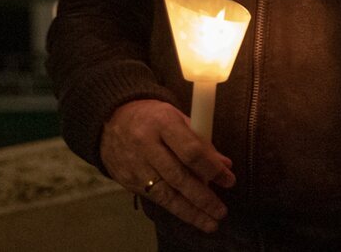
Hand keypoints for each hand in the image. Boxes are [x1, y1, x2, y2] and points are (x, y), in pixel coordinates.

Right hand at [100, 99, 234, 233]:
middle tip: (221, 211)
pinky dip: (174, 207)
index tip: (229, 181)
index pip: (190, 151)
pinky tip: (190, 215)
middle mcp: (146, 146)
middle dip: (202, 197)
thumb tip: (225, 165)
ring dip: (190, 211)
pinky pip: (154, 198)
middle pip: (178, 177)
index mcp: (163, 123)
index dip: (211, 169)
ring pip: (164, 193)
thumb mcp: (178, 118)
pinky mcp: (126, 181)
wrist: (111, 121)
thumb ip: (201, 141)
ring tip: (210, 223)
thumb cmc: (154, 118)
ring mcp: (134, 165)